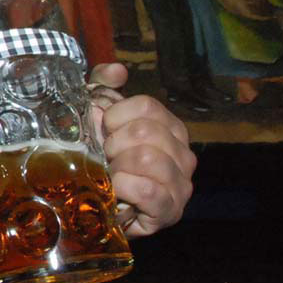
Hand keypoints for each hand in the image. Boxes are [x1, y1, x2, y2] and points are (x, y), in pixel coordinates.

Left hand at [88, 63, 195, 238]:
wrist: (101, 207)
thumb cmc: (104, 160)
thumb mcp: (99, 120)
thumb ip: (104, 88)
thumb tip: (116, 71)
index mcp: (170, 127)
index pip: (147, 106)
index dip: (116, 117)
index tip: (104, 131)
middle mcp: (183, 153)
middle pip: (146, 131)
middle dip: (114, 143)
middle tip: (106, 157)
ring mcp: (181, 183)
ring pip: (147, 159)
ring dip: (118, 167)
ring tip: (111, 174)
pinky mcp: (170, 210)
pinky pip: (148, 191)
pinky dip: (125, 187)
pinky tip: (117, 189)